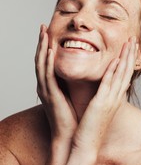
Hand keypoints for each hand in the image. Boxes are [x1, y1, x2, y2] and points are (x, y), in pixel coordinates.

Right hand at [35, 25, 77, 140]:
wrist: (69, 137)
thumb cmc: (71, 118)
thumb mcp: (69, 97)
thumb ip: (68, 85)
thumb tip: (75, 74)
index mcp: (50, 86)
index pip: (46, 63)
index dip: (46, 47)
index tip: (49, 33)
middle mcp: (44, 87)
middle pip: (41, 60)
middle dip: (41, 43)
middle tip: (42, 27)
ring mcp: (46, 91)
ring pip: (41, 65)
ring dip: (42, 48)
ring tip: (44, 33)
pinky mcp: (51, 96)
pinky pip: (48, 76)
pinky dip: (48, 63)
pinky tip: (50, 51)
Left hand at [73, 38, 137, 151]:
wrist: (86, 146)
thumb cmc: (89, 129)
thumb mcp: (98, 111)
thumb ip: (101, 99)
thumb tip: (100, 91)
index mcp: (114, 100)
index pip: (124, 76)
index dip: (128, 61)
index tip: (130, 48)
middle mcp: (115, 98)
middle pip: (126, 72)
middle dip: (130, 55)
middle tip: (134, 39)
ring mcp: (109, 101)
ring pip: (120, 75)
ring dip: (125, 58)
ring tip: (129, 43)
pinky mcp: (100, 103)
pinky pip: (108, 84)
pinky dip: (113, 71)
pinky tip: (116, 60)